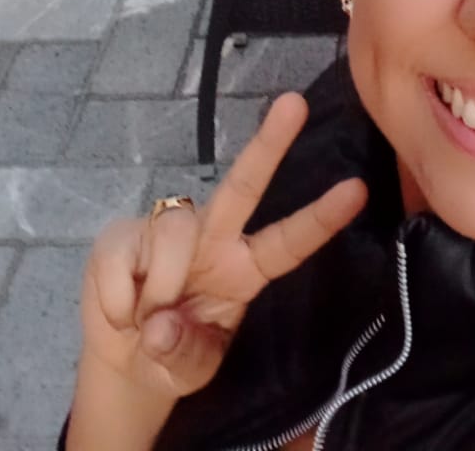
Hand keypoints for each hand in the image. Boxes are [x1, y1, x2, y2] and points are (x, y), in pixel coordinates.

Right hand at [69, 95, 365, 435]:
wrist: (123, 361)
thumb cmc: (172, 357)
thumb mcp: (189, 372)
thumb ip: (183, 354)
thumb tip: (160, 326)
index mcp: (244, 270)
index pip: (287, 243)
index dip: (320, 218)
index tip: (357, 190)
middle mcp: (212, 238)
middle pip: (244, 186)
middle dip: (270, 144)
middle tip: (297, 103)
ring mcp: (166, 229)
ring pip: (174, 233)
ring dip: (158, 288)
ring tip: (145, 320)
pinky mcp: (122, 233)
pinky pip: (122, 258)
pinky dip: (118, 299)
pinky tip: (122, 309)